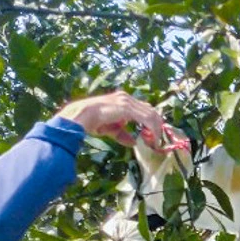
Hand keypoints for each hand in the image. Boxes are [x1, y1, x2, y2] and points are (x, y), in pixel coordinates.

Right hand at [54, 90, 169, 147]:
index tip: (154, 134)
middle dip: (157, 125)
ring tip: (156, 141)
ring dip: (156, 129)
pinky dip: (152, 129)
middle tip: (158, 139)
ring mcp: (127, 101)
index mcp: (124, 100)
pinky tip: (152, 138)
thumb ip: (123, 134)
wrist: (81, 116)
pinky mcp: (126, 108)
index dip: (153, 121)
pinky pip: (146, 118)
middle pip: (151, 110)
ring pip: (151, 114)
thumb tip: (134, 142)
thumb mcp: (112, 130)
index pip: (145, 108)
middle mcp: (127, 98)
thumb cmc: (92, 122)